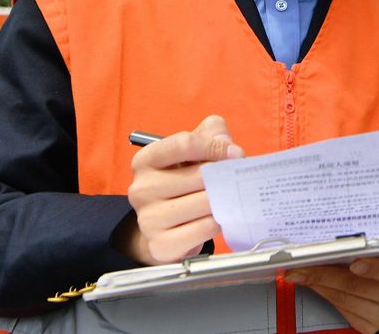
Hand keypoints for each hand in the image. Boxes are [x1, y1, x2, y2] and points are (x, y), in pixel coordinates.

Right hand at [117, 115, 244, 263]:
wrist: (168, 226)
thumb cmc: (185, 180)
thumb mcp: (195, 149)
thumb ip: (212, 134)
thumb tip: (229, 147)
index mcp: (146, 160)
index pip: (184, 144)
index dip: (216, 147)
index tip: (235, 154)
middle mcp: (141, 189)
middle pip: (200, 175)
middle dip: (225, 176)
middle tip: (237, 180)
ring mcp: (148, 219)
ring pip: (205, 202)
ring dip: (224, 200)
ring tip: (227, 198)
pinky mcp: (161, 245)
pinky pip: (205, 228)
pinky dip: (218, 222)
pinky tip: (217, 218)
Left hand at [287, 254, 378, 333]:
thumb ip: (373, 247)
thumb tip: (334, 244)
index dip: (374, 267)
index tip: (354, 262)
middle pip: (358, 285)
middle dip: (325, 273)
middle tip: (301, 265)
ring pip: (345, 298)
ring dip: (319, 284)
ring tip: (301, 273)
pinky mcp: (371, 327)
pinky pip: (342, 310)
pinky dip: (326, 295)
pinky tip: (315, 284)